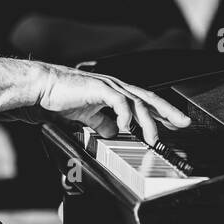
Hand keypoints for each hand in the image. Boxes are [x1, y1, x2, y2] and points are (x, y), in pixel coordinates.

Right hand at [32, 64, 189, 144]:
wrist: (39, 89)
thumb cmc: (58, 100)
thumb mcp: (86, 117)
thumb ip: (101, 123)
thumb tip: (113, 132)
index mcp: (113, 93)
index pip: (143, 103)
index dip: (160, 113)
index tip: (173, 125)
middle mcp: (114, 87)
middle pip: (148, 98)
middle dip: (168, 111)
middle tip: (183, 123)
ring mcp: (107, 86)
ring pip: (137, 101)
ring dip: (148, 120)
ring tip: (155, 138)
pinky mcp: (98, 87)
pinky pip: (118, 100)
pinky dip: (125, 114)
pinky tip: (126, 126)